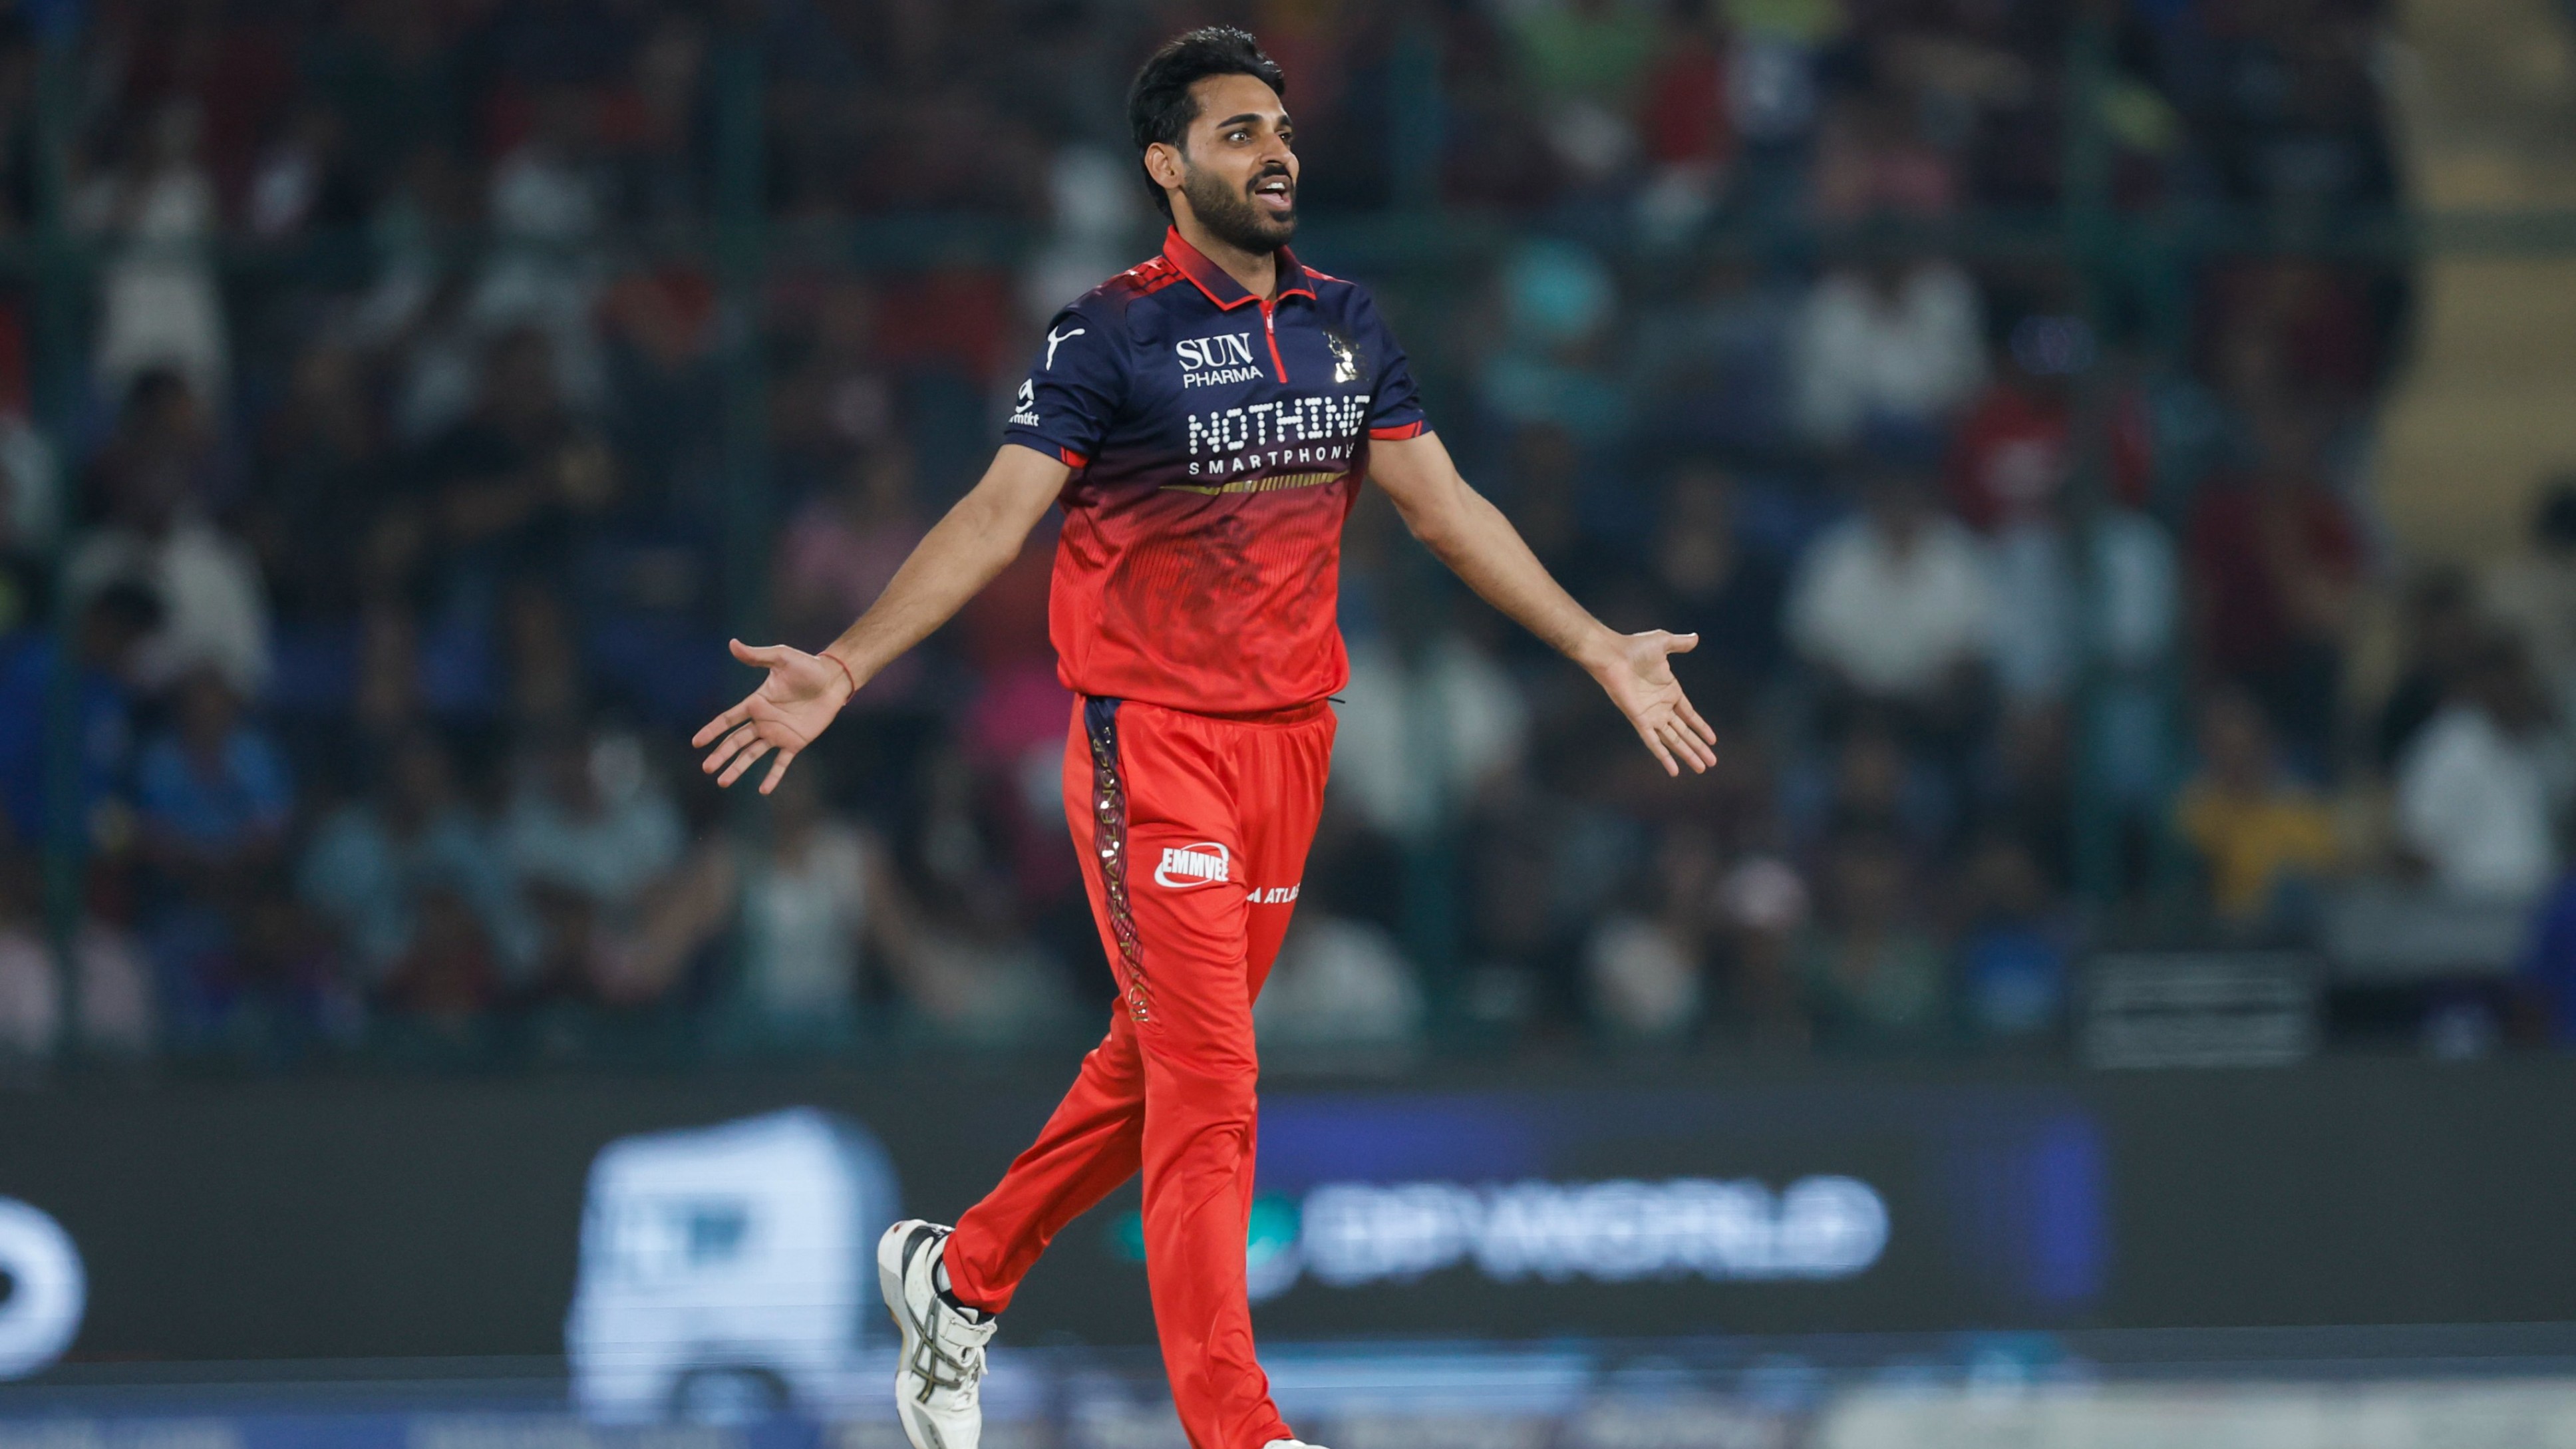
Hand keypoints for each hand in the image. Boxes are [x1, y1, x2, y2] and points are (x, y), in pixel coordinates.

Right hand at [692, 639, 854, 793]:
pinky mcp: (795, 742)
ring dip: (738, 768)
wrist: (833, 680)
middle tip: (707, 768)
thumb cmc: (807, 666)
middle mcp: (763, 721)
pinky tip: (763, 790)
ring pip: (752, 755)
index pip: (729, 719)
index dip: (712, 730)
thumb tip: (732, 643)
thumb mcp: (781, 657)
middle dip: (721, 754)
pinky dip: (772, 776)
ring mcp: (778, 733)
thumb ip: (756, 656)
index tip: (697, 742)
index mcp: (756, 702)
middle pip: (736, 741)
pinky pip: (781, 763)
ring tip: (723, 782)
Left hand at [1591, 630, 1718, 777]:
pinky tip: (1674, 770)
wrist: (1613, 655)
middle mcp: (1661, 707)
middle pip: (1684, 733)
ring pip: (1674, 740)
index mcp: (1670, 691)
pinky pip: (1654, 742)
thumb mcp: (1663, 642)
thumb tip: (1695, 637)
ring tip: (1702, 769)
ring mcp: (1651, 715)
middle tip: (1712, 764)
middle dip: (1698, 748)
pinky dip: (1664, 756)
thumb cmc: (1634, 648)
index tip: (1713, 741)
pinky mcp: (1640, 720)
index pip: (1689, 715)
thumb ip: (1680, 644)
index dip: (1701, 728)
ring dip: (1688, 755)